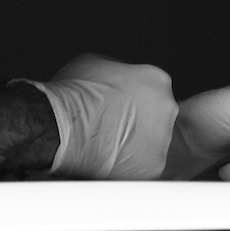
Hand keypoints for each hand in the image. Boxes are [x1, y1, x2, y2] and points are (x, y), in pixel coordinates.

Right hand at [27, 55, 178, 179]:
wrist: (62, 125)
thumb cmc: (76, 95)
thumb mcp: (99, 63)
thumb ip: (119, 70)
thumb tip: (117, 78)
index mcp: (157, 79)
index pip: (155, 90)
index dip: (136, 99)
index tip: (124, 106)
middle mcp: (167, 107)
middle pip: (159, 116)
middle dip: (141, 122)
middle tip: (116, 126)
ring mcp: (163, 138)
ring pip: (154, 143)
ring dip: (137, 145)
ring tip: (111, 145)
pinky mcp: (154, 165)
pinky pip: (146, 167)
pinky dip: (131, 167)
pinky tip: (112, 160)